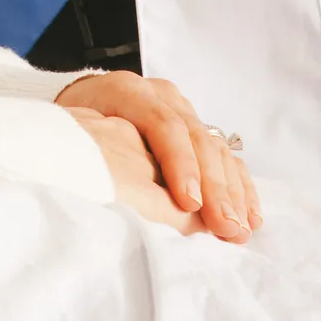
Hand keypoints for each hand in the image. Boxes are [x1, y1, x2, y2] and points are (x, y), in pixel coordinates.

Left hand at [56, 71, 262, 240]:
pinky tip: (250, 215)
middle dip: (216, 188)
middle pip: (197, 140)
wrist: (77, 101)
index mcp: (129, 92)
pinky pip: (225, 156)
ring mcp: (183, 109)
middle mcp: (163, 96)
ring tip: (242, 229)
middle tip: (228, 228)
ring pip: (216, 149)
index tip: (190, 204)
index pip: (164, 125)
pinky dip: (239, 187)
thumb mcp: (75, 137)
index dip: (180, 165)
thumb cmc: (70, 130)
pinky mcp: (196, 127)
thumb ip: (99, 157)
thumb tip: (119, 201)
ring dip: (233, 192)